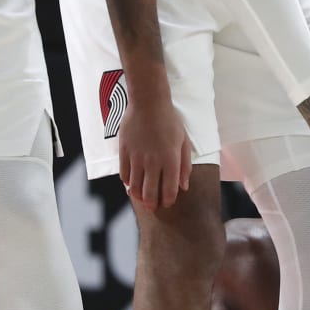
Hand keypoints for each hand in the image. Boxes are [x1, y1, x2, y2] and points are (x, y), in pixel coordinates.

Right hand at [117, 94, 191, 208]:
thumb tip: (184, 186)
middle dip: (152, 204)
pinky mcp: (124, 152)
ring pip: (135, 187)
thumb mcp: (184, 141)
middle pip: (150, 193)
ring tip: (141, 197)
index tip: (167, 203)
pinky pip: (124, 174)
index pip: (169, 190)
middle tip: (153, 206)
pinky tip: (132, 183)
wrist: (149, 103)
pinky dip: (128, 182)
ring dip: (138, 196)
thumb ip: (185, 166)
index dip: (168, 200)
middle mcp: (153, 162)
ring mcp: (137, 158)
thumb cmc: (170, 121)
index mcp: (171, 160)